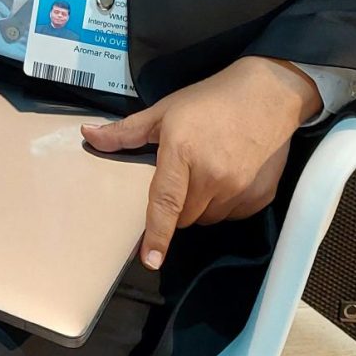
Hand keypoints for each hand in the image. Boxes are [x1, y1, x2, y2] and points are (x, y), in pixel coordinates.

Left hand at [80, 56, 320, 270]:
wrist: (267, 96)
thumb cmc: (210, 100)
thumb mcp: (163, 111)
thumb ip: (126, 131)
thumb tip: (88, 136)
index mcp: (183, 153)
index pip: (166, 202)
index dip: (157, 234)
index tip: (150, 260)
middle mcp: (213, 176)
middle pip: (184, 216)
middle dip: (177, 205)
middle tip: (181, 175)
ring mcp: (240, 189)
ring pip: (207, 218)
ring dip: (200, 206)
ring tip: (206, 170)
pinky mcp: (260, 196)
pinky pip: (232, 215)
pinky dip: (224, 204)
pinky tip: (228, 175)